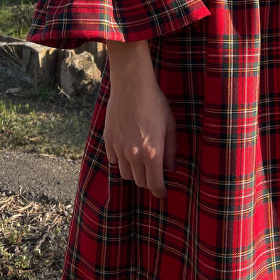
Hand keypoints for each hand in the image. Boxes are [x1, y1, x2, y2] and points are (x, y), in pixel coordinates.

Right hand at [102, 40, 176, 198]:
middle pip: (140, 182)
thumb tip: (171, 168)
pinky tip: (128, 149)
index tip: (162, 193)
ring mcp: (119, 148)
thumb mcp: (170, 125)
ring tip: (141, 161)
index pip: (154, 184)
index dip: (160, 192)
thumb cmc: (155, 103)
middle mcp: (134, 155)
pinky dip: (121, 160)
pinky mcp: (108, 140)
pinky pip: (114, 160)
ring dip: (134, 172)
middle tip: (154, 174)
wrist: (132, 86)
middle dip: (148, 181)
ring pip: (125, 174)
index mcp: (152, 153)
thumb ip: (171, 150)